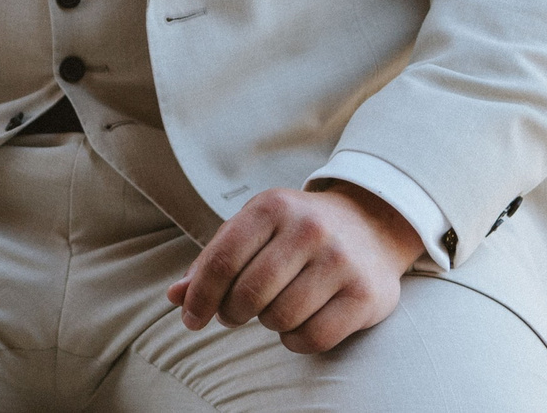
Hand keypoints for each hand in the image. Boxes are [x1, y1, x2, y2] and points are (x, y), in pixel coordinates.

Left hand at [166, 183, 423, 355]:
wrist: (371, 225)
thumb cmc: (296, 231)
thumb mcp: (253, 228)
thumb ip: (212, 260)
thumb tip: (175, 297)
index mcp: (272, 206)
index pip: (222, 260)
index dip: (200, 296)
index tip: (191, 319)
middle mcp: (308, 229)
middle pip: (248, 294)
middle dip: (232, 313)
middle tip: (236, 312)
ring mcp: (340, 261)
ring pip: (280, 319)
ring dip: (267, 323)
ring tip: (275, 307)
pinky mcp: (365, 294)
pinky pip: (314, 338)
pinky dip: (295, 340)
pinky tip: (298, 323)